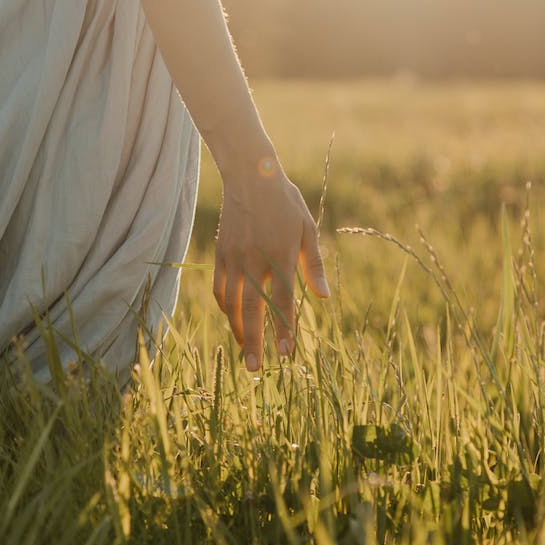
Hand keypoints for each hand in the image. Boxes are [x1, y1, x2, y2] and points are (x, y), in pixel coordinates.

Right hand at [212, 160, 329, 370]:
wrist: (250, 176)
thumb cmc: (285, 203)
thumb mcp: (307, 230)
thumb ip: (313, 265)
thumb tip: (324, 297)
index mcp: (281, 256)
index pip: (282, 301)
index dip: (284, 329)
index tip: (286, 353)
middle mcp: (255, 261)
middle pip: (252, 310)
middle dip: (254, 342)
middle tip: (255, 369)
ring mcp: (234, 259)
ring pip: (231, 303)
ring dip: (237, 329)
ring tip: (245, 349)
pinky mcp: (221, 255)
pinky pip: (219, 288)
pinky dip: (224, 308)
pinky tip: (232, 319)